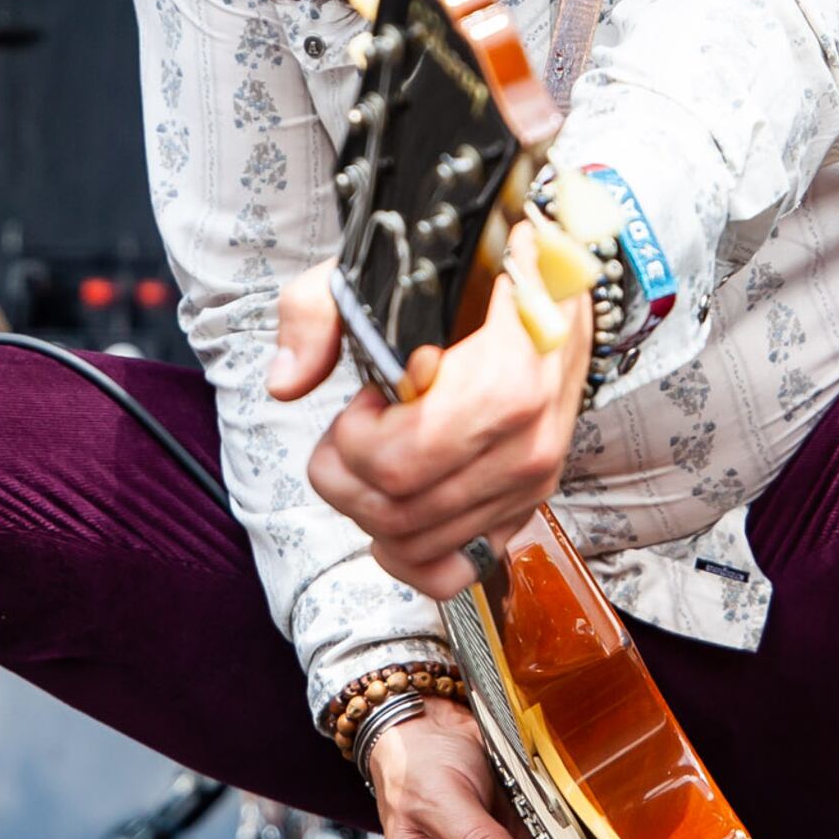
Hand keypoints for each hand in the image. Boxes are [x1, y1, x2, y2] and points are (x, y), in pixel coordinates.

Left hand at [267, 241, 592, 599]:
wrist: (552, 283)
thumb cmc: (468, 275)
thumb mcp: (383, 268)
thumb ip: (319, 313)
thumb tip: (285, 382)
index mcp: (503, 383)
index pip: (396, 462)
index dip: (354, 435)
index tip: (366, 397)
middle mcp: (526, 444)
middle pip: (396, 509)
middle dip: (344, 475)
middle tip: (353, 430)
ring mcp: (531, 480)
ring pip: (415, 544)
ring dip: (369, 509)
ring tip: (379, 454)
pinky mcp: (526, 504)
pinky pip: (456, 570)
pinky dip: (410, 558)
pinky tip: (392, 513)